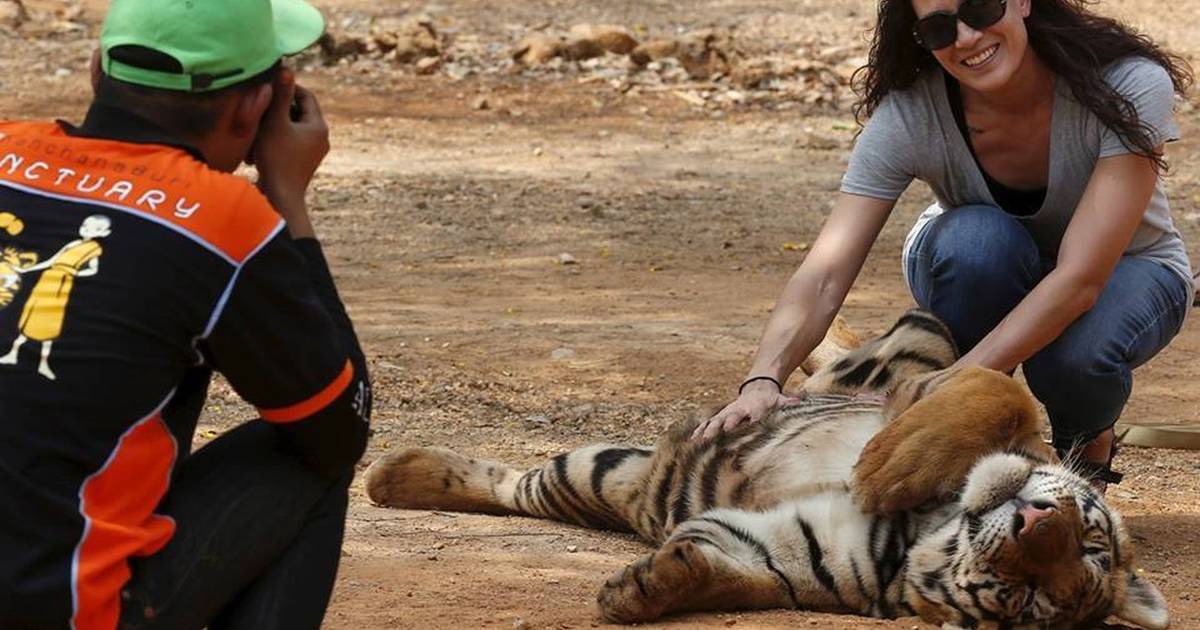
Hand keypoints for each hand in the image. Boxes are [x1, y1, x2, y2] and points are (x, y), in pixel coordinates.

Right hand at [252, 67, 328, 237]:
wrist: (280, 199)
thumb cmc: (277, 159)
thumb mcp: (275, 123)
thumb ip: (280, 96)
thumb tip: (286, 67)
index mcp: (319, 127)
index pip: (306, 96)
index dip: (286, 87)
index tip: (266, 86)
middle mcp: (321, 139)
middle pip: (298, 112)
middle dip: (277, 108)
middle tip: (258, 106)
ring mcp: (312, 153)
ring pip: (291, 128)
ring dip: (273, 125)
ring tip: (255, 127)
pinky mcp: (301, 164)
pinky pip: (288, 143)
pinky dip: (274, 140)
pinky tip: (256, 147)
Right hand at [690, 381, 801, 440]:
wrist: (758, 389)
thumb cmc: (771, 401)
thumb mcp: (780, 400)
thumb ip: (788, 402)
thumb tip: (800, 400)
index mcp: (754, 408)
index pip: (751, 416)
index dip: (748, 422)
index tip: (741, 430)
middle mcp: (738, 410)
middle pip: (729, 418)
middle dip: (722, 426)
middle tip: (714, 435)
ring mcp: (727, 413)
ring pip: (715, 421)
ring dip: (707, 431)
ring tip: (699, 441)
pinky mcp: (719, 417)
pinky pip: (707, 424)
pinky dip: (699, 431)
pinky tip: (691, 441)